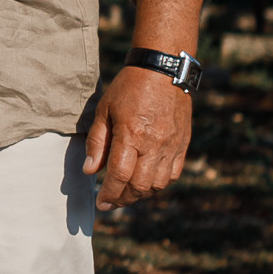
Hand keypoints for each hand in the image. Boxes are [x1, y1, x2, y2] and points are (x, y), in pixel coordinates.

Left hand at [81, 64, 192, 207]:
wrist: (163, 70)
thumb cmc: (129, 87)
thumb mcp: (104, 110)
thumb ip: (97, 142)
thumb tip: (89, 170)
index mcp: (131, 134)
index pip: (119, 175)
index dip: (109, 194)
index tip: (100, 203)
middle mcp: (154, 144)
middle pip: (139, 186)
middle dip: (123, 199)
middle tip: (111, 201)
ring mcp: (171, 145)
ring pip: (157, 184)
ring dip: (140, 194)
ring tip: (127, 193)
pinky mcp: (183, 144)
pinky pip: (173, 174)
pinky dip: (159, 184)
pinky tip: (146, 182)